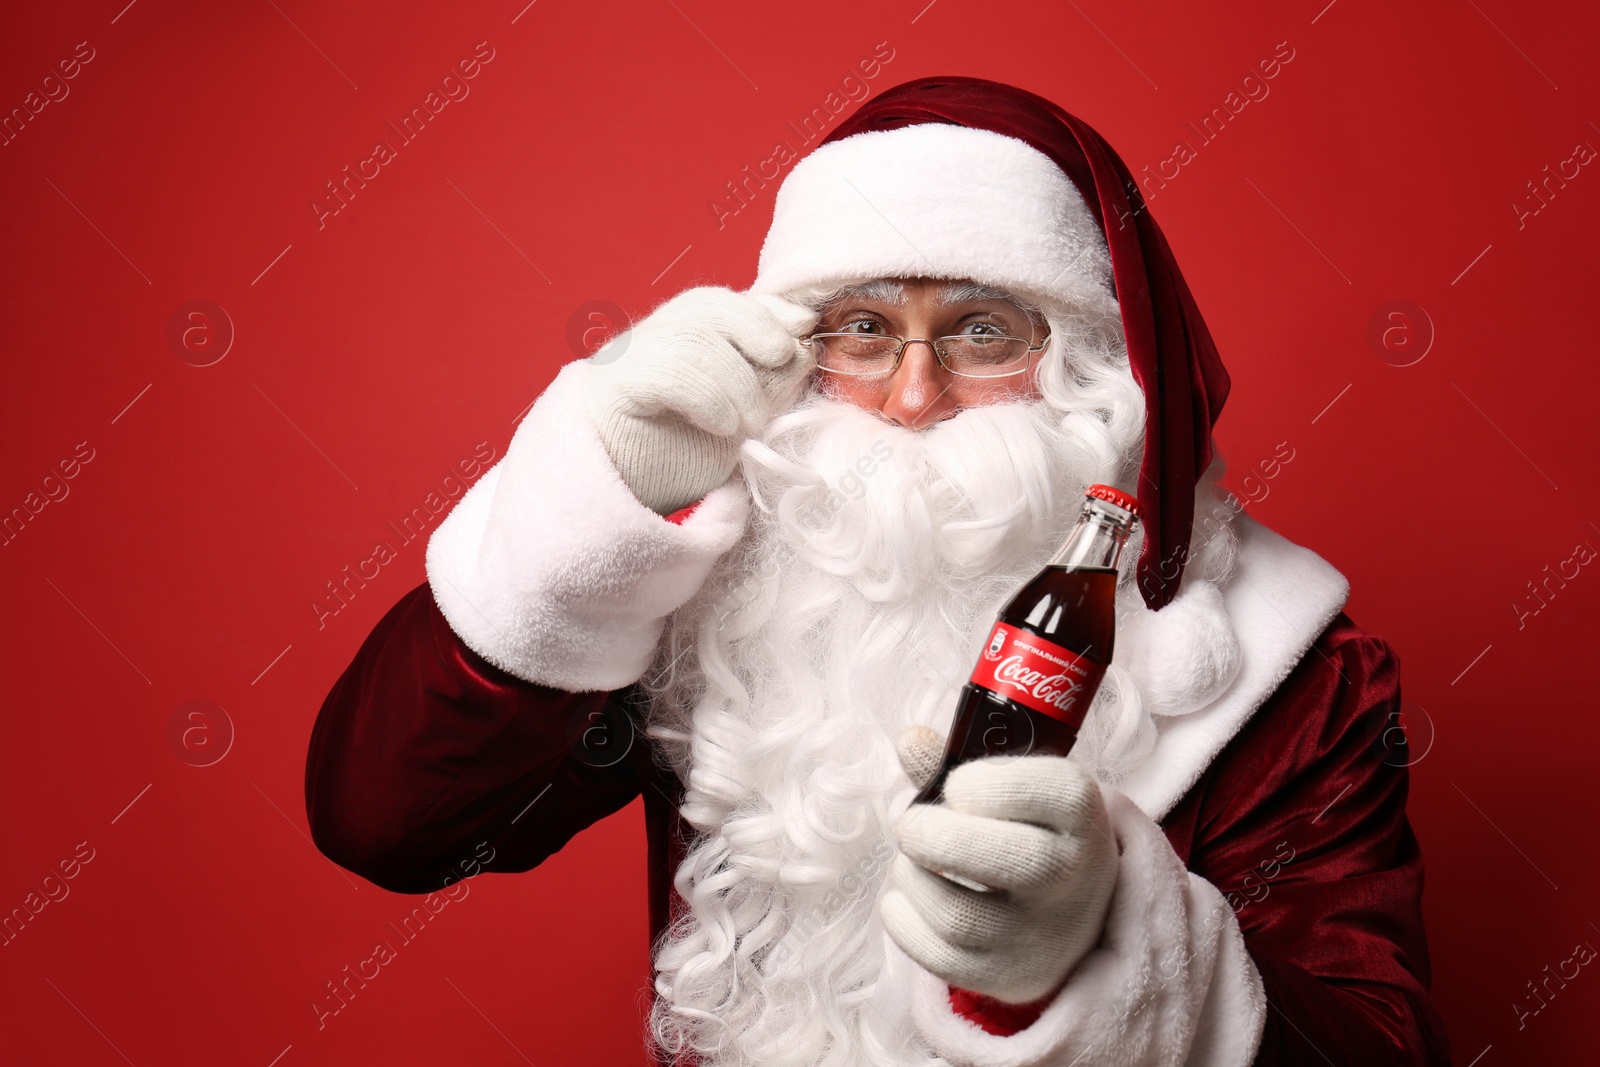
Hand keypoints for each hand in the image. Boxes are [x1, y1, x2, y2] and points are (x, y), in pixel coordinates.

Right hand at [584, 286, 816, 513]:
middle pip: (708, 305)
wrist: (621, 505)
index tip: (805, 326)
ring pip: (694, 336)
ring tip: (751, 422)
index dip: (767, 308)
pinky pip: (669, 370)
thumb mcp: (739, 418)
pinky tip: (723, 425)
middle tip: (784, 359)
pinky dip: (709, 397)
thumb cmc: (679, 462)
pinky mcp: (613, 384)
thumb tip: (803, 345)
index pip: (724, 303)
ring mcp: (627, 358)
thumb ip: (767, 382)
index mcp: (679, 339)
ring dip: (738, 379)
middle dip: (757, 325)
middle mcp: (650, 340)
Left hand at [881, 725, 1119, 1003]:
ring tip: (914, 861)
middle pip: (999, 859)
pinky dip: (903, 919)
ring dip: (911, 876)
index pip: (1039, 791)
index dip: (979, 783)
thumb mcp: (1013, 786)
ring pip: (955, 914)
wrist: (1072, 909)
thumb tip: (909, 741)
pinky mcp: (1011, 978)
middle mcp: (1075, 877)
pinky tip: (913, 897)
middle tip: (912, 825)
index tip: (959, 787)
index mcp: (1081, 813)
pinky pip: (937, 957)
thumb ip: (959, 761)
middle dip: (929, 834)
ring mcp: (1045, 936)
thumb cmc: (1030, 828)